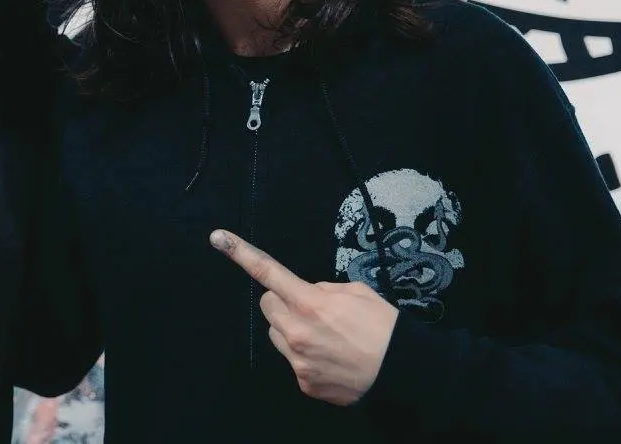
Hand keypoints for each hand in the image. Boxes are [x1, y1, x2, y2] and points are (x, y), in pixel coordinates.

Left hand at [210, 229, 397, 405]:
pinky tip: (330, 358)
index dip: (241, 253)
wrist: (401, 372)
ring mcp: (298, 361)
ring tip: (324, 336)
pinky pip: (292, 360)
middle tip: (310, 308)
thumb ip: (321, 290)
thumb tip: (306, 294)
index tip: (218, 237)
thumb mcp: (356, 292)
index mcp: (310, 303)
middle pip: (267, 305)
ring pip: (276, 334)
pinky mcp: (304, 383)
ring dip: (291, 329)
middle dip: (283, 301)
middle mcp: (297, 332)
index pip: (267, 272)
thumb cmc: (383, 327)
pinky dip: (305, 356)